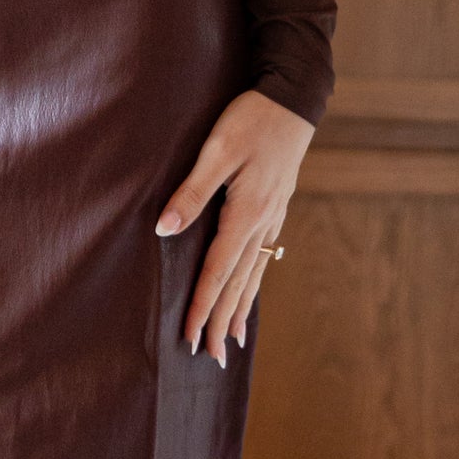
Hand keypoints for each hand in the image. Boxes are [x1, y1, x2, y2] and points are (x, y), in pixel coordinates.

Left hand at [155, 88, 313, 363]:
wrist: (293, 99)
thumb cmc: (250, 119)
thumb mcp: (216, 151)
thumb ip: (191, 192)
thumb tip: (164, 229)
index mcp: (246, 213)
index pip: (217, 272)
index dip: (201, 307)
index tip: (189, 337)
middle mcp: (263, 223)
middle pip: (238, 284)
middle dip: (221, 322)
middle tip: (210, 359)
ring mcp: (273, 218)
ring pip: (253, 275)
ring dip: (240, 310)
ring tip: (230, 341)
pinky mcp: (276, 209)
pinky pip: (262, 259)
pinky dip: (253, 285)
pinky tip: (249, 296)